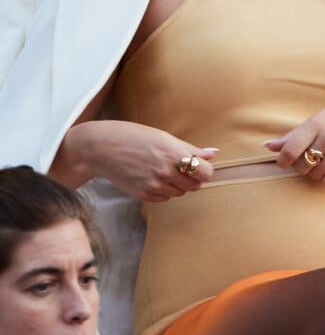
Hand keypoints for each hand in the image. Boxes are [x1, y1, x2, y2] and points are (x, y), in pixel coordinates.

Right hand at [51, 120, 217, 201]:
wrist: (101, 149)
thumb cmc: (133, 137)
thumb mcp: (163, 137)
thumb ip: (190, 148)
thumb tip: (213, 154)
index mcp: (173, 153)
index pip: (205, 172)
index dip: (204, 169)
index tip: (199, 164)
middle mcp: (166, 171)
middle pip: (196, 185)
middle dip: (192, 177)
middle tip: (179, 166)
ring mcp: (155, 185)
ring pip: (181, 192)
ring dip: (178, 184)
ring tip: (162, 169)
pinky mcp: (144, 196)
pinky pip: (165, 198)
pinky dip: (164, 190)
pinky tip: (153, 177)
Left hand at [263, 95, 324, 186]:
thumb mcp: (318, 119)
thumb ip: (293, 134)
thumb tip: (268, 146)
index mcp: (316, 123)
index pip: (290, 149)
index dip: (283, 160)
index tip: (285, 162)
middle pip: (301, 165)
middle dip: (300, 166)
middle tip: (308, 159)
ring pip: (315, 175)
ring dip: (315, 173)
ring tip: (322, 161)